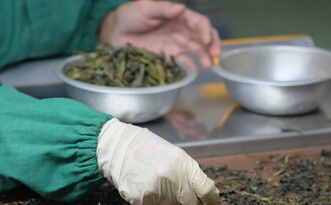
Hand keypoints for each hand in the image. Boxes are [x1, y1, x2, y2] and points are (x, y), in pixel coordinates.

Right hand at [96, 118, 219, 204]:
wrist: (118, 147)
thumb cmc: (149, 150)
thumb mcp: (175, 155)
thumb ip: (190, 174)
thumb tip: (209, 194)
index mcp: (183, 164)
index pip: (205, 189)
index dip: (212, 200)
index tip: (212, 204)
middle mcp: (171, 178)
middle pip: (190, 204)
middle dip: (186, 200)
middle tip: (176, 190)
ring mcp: (156, 190)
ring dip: (168, 202)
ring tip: (156, 184)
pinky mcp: (141, 199)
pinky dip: (152, 202)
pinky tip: (145, 187)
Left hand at [98, 0, 220, 68]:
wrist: (114, 34)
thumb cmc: (129, 15)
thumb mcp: (144, 7)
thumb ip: (163, 8)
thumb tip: (181, 9)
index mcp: (178, 16)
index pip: (198, 22)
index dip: (205, 30)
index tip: (206, 39)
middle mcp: (180, 30)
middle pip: (202, 37)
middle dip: (212, 44)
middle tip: (215, 54)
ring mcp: (175, 44)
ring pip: (196, 50)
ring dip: (205, 56)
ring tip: (209, 64)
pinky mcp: (168, 57)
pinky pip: (182, 63)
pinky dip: (190, 67)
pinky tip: (194, 71)